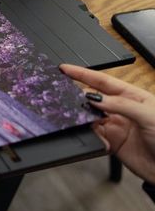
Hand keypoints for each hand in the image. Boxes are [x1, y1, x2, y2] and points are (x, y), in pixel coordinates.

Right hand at [60, 64, 154, 184]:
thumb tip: (95, 98)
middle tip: (64, 93)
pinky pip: (93, 135)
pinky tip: (93, 134)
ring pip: (91, 116)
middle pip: (94, 97)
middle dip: (79, 94)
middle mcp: (122, 109)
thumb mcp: (147, 115)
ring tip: (77, 115)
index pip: (103, 81)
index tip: (65, 69)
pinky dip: (89, 134)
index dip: (83, 74)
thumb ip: (120, 105)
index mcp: (133, 96)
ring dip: (83, 116)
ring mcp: (116, 125)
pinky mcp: (111, 141)